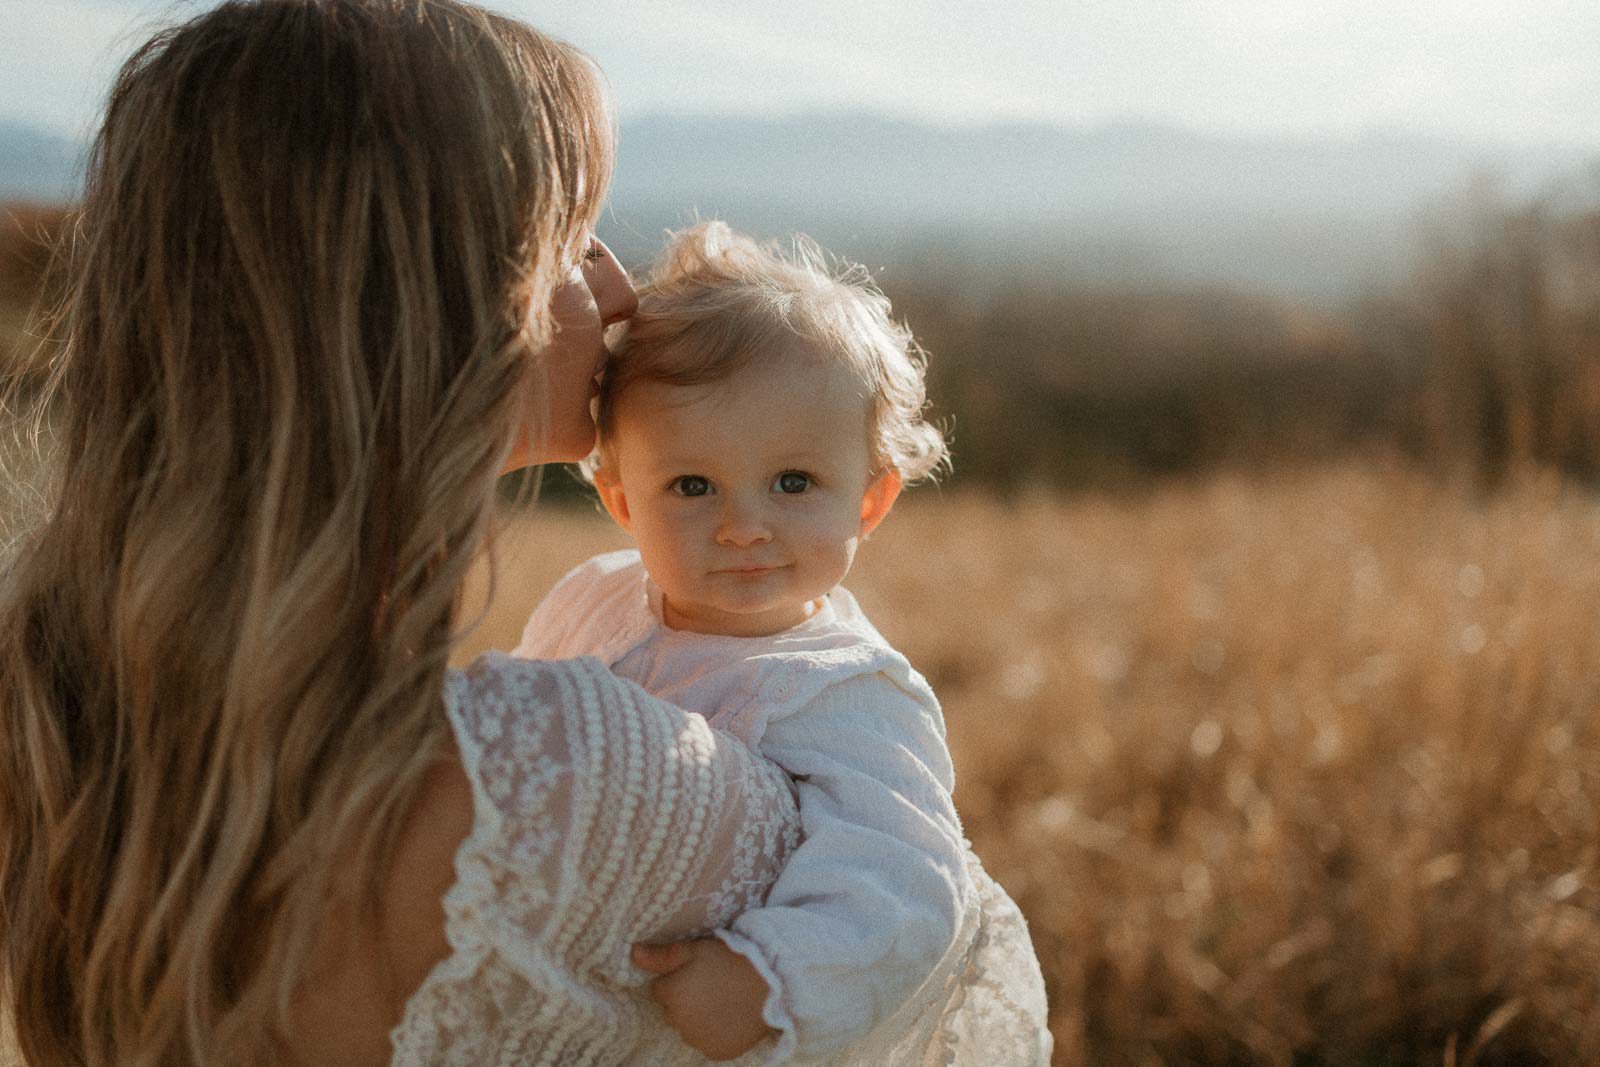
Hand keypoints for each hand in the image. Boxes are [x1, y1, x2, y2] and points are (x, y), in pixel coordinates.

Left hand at [631, 938, 774, 1060]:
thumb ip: (661, 956)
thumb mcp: (694, 949)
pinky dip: (713, 1032)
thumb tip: (633, 954)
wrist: (770, 984)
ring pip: (688, 1028)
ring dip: (697, 1017)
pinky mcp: (716, 1052)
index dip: (676, 978)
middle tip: (710, 984)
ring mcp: (698, 1040)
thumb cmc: (730, 961)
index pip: (660, 990)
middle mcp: (679, 1022)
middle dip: (684, 999)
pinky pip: (706, 1042)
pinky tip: (728, 1017)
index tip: (697, 972)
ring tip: (721, 1000)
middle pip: (673, 1011)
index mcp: (671, 995)